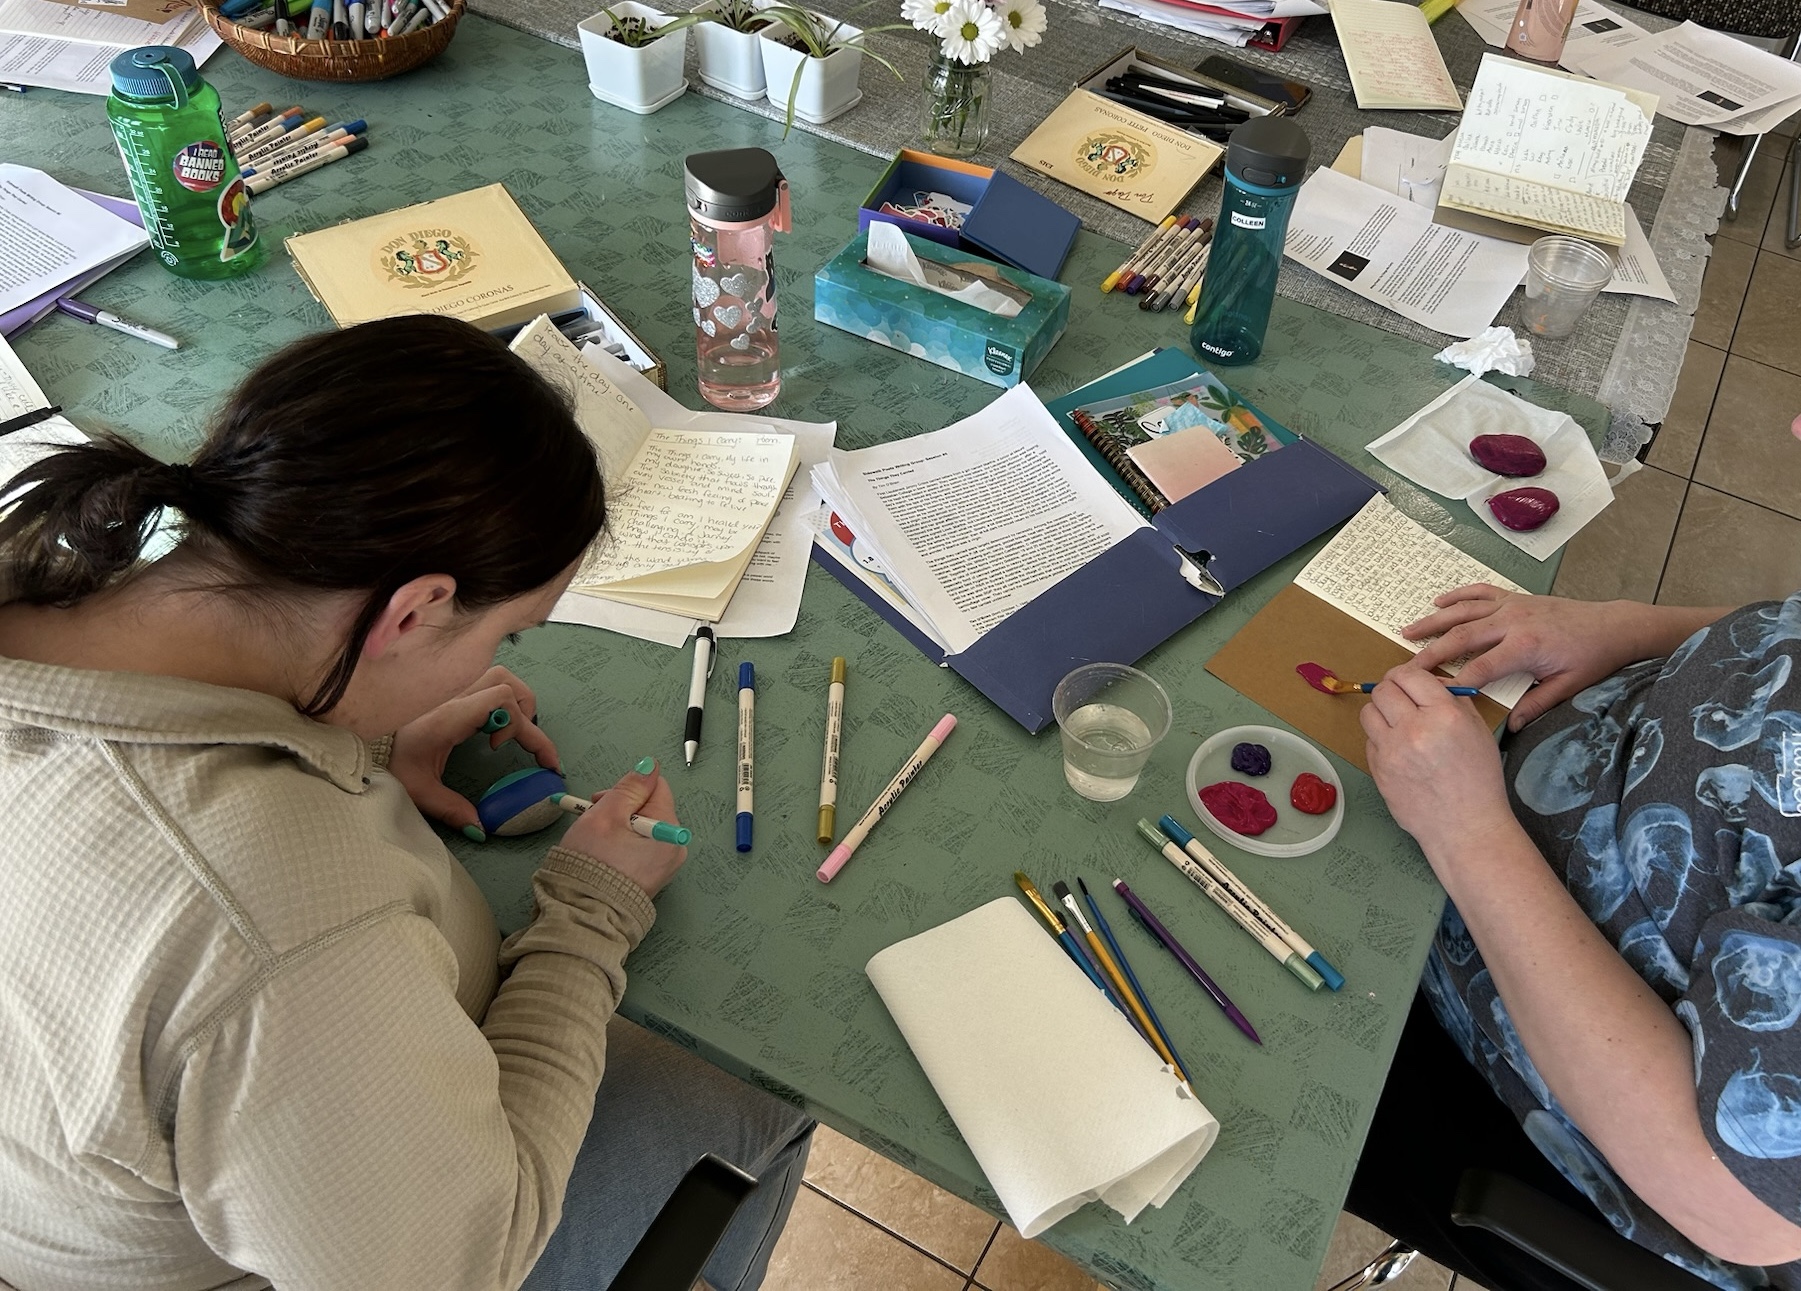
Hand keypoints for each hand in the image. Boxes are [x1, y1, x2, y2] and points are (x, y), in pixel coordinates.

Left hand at [388, 666, 560, 835]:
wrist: (362, 743)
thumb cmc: (390, 762)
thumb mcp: (419, 791)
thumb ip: (452, 809)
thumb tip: (481, 828)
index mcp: (451, 715)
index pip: (503, 701)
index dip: (528, 729)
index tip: (536, 759)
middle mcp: (454, 695)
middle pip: (508, 683)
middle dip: (525, 714)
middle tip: (517, 747)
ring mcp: (452, 691)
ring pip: (500, 677)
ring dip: (515, 703)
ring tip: (506, 735)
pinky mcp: (450, 694)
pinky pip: (486, 684)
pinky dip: (500, 701)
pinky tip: (489, 728)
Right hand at [560, 761, 686, 897]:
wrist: (582, 914)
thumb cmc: (592, 867)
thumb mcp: (606, 815)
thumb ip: (629, 788)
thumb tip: (650, 767)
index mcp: (669, 831)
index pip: (656, 788)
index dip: (627, 789)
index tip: (602, 801)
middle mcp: (674, 848)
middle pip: (650, 808)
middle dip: (621, 809)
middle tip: (595, 819)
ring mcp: (663, 865)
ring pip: (642, 828)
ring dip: (618, 826)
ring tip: (597, 839)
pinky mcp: (651, 877)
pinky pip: (639, 848)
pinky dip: (621, 844)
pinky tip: (603, 853)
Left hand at [1361, 665, 1512, 855]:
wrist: (1465, 826)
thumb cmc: (1478, 781)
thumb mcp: (1477, 731)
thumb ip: (1453, 701)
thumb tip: (1430, 683)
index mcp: (1444, 715)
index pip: (1408, 675)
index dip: (1406, 675)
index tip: (1408, 681)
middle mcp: (1414, 729)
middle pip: (1383, 690)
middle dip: (1391, 690)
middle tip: (1401, 699)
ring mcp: (1391, 751)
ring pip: (1368, 712)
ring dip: (1381, 713)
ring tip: (1398, 724)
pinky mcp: (1378, 770)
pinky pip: (1369, 741)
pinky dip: (1380, 739)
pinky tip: (1399, 750)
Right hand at [1404, 585, 1648, 730]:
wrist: (1613, 626)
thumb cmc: (1592, 659)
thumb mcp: (1568, 686)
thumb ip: (1535, 705)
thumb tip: (1510, 727)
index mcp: (1525, 646)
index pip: (1481, 667)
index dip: (1455, 682)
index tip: (1432, 696)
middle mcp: (1513, 621)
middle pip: (1462, 636)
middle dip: (1431, 652)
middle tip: (1405, 667)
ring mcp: (1512, 605)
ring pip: (1464, 611)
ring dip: (1434, 621)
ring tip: (1407, 632)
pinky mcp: (1515, 597)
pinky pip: (1480, 592)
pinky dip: (1458, 595)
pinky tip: (1438, 602)